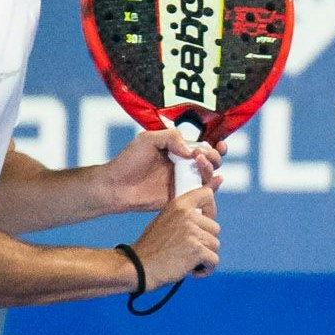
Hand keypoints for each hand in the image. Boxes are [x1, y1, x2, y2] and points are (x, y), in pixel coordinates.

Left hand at [102, 124, 220, 212]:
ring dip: (211, 168)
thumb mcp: (148, 139)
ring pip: (208, 175)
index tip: (218, 144)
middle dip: (213, 156)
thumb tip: (193, 150)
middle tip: (201, 156)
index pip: (202, 145)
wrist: (116, 187)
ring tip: (200, 163)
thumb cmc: (128, 161)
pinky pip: (202, 193)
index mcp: (177, 149)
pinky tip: (216, 180)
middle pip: (210, 160)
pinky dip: (214, 187)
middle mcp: (183, 165)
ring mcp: (183, 181)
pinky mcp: (181, 196)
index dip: (215, 144)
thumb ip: (171, 137)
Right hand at [128, 182, 219, 283]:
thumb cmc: (151, 248)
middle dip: (205, 242)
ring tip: (186, 260)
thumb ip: (186, 212)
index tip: (206, 220)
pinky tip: (190, 270)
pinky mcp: (197, 250)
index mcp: (179, 205)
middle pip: (215, 228)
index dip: (211, 210)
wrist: (139, 267)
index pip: (207, 194)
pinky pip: (214, 260)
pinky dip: (206, 269)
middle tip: (186, 249)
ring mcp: (193, 232)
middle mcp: (187, 215)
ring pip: (215, 245)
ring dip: (205, 257)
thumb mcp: (166, 220)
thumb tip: (215, 191)